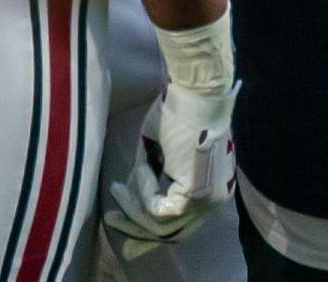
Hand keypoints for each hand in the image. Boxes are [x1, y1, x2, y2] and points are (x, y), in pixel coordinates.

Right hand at [103, 81, 238, 258]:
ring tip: (116, 190)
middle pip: (173, 231)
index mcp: (213, 187)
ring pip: (163, 224)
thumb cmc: (180, 114)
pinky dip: (143, 194)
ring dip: (134, 209)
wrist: (196, 95)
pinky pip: (160, 209)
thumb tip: (131, 197)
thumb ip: (149, 177)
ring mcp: (209, 198)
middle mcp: (216, 198)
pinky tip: (139, 171)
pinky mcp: (197, 194)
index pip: (182, 222)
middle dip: (137, 228)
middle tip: (111, 218)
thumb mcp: (159, 151)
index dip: (149, 226)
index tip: (121, 219)